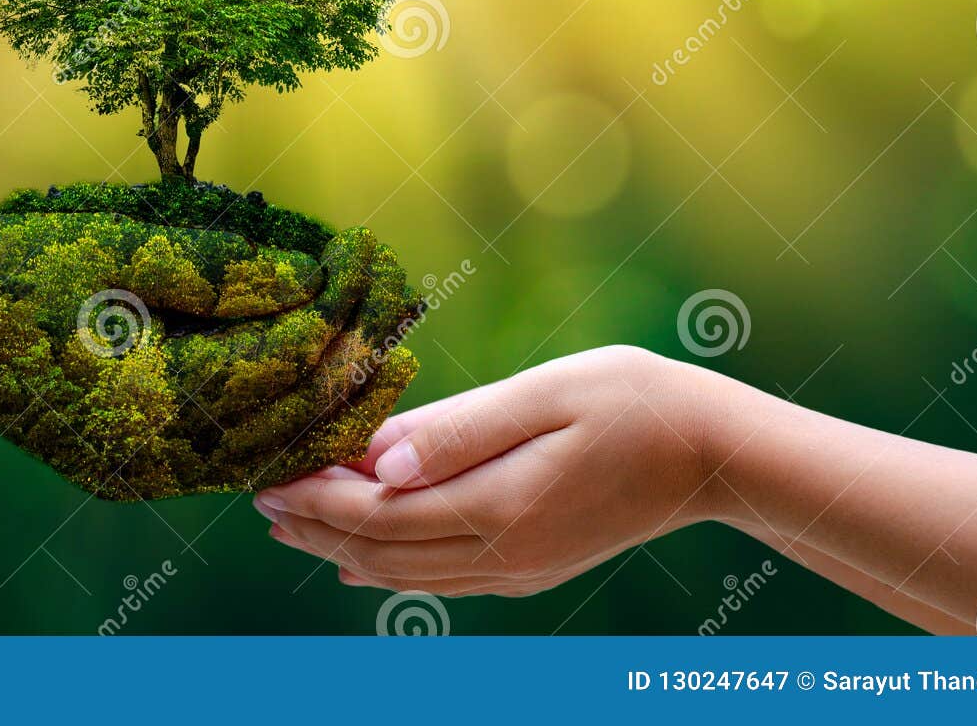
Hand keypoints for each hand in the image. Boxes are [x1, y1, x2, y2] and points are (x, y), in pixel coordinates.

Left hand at [253, 346, 735, 596]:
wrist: (716, 454)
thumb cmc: (636, 401)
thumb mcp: (546, 395)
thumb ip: (458, 430)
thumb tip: (376, 459)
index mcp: (500, 507)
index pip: (377, 515)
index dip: (315, 499)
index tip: (266, 476)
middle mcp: (502, 554)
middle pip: (380, 553)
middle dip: (314, 527)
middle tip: (260, 496)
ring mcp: (517, 570)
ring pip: (405, 574)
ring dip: (342, 549)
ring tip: (292, 521)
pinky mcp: (529, 568)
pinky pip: (439, 580)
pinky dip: (387, 566)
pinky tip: (361, 554)